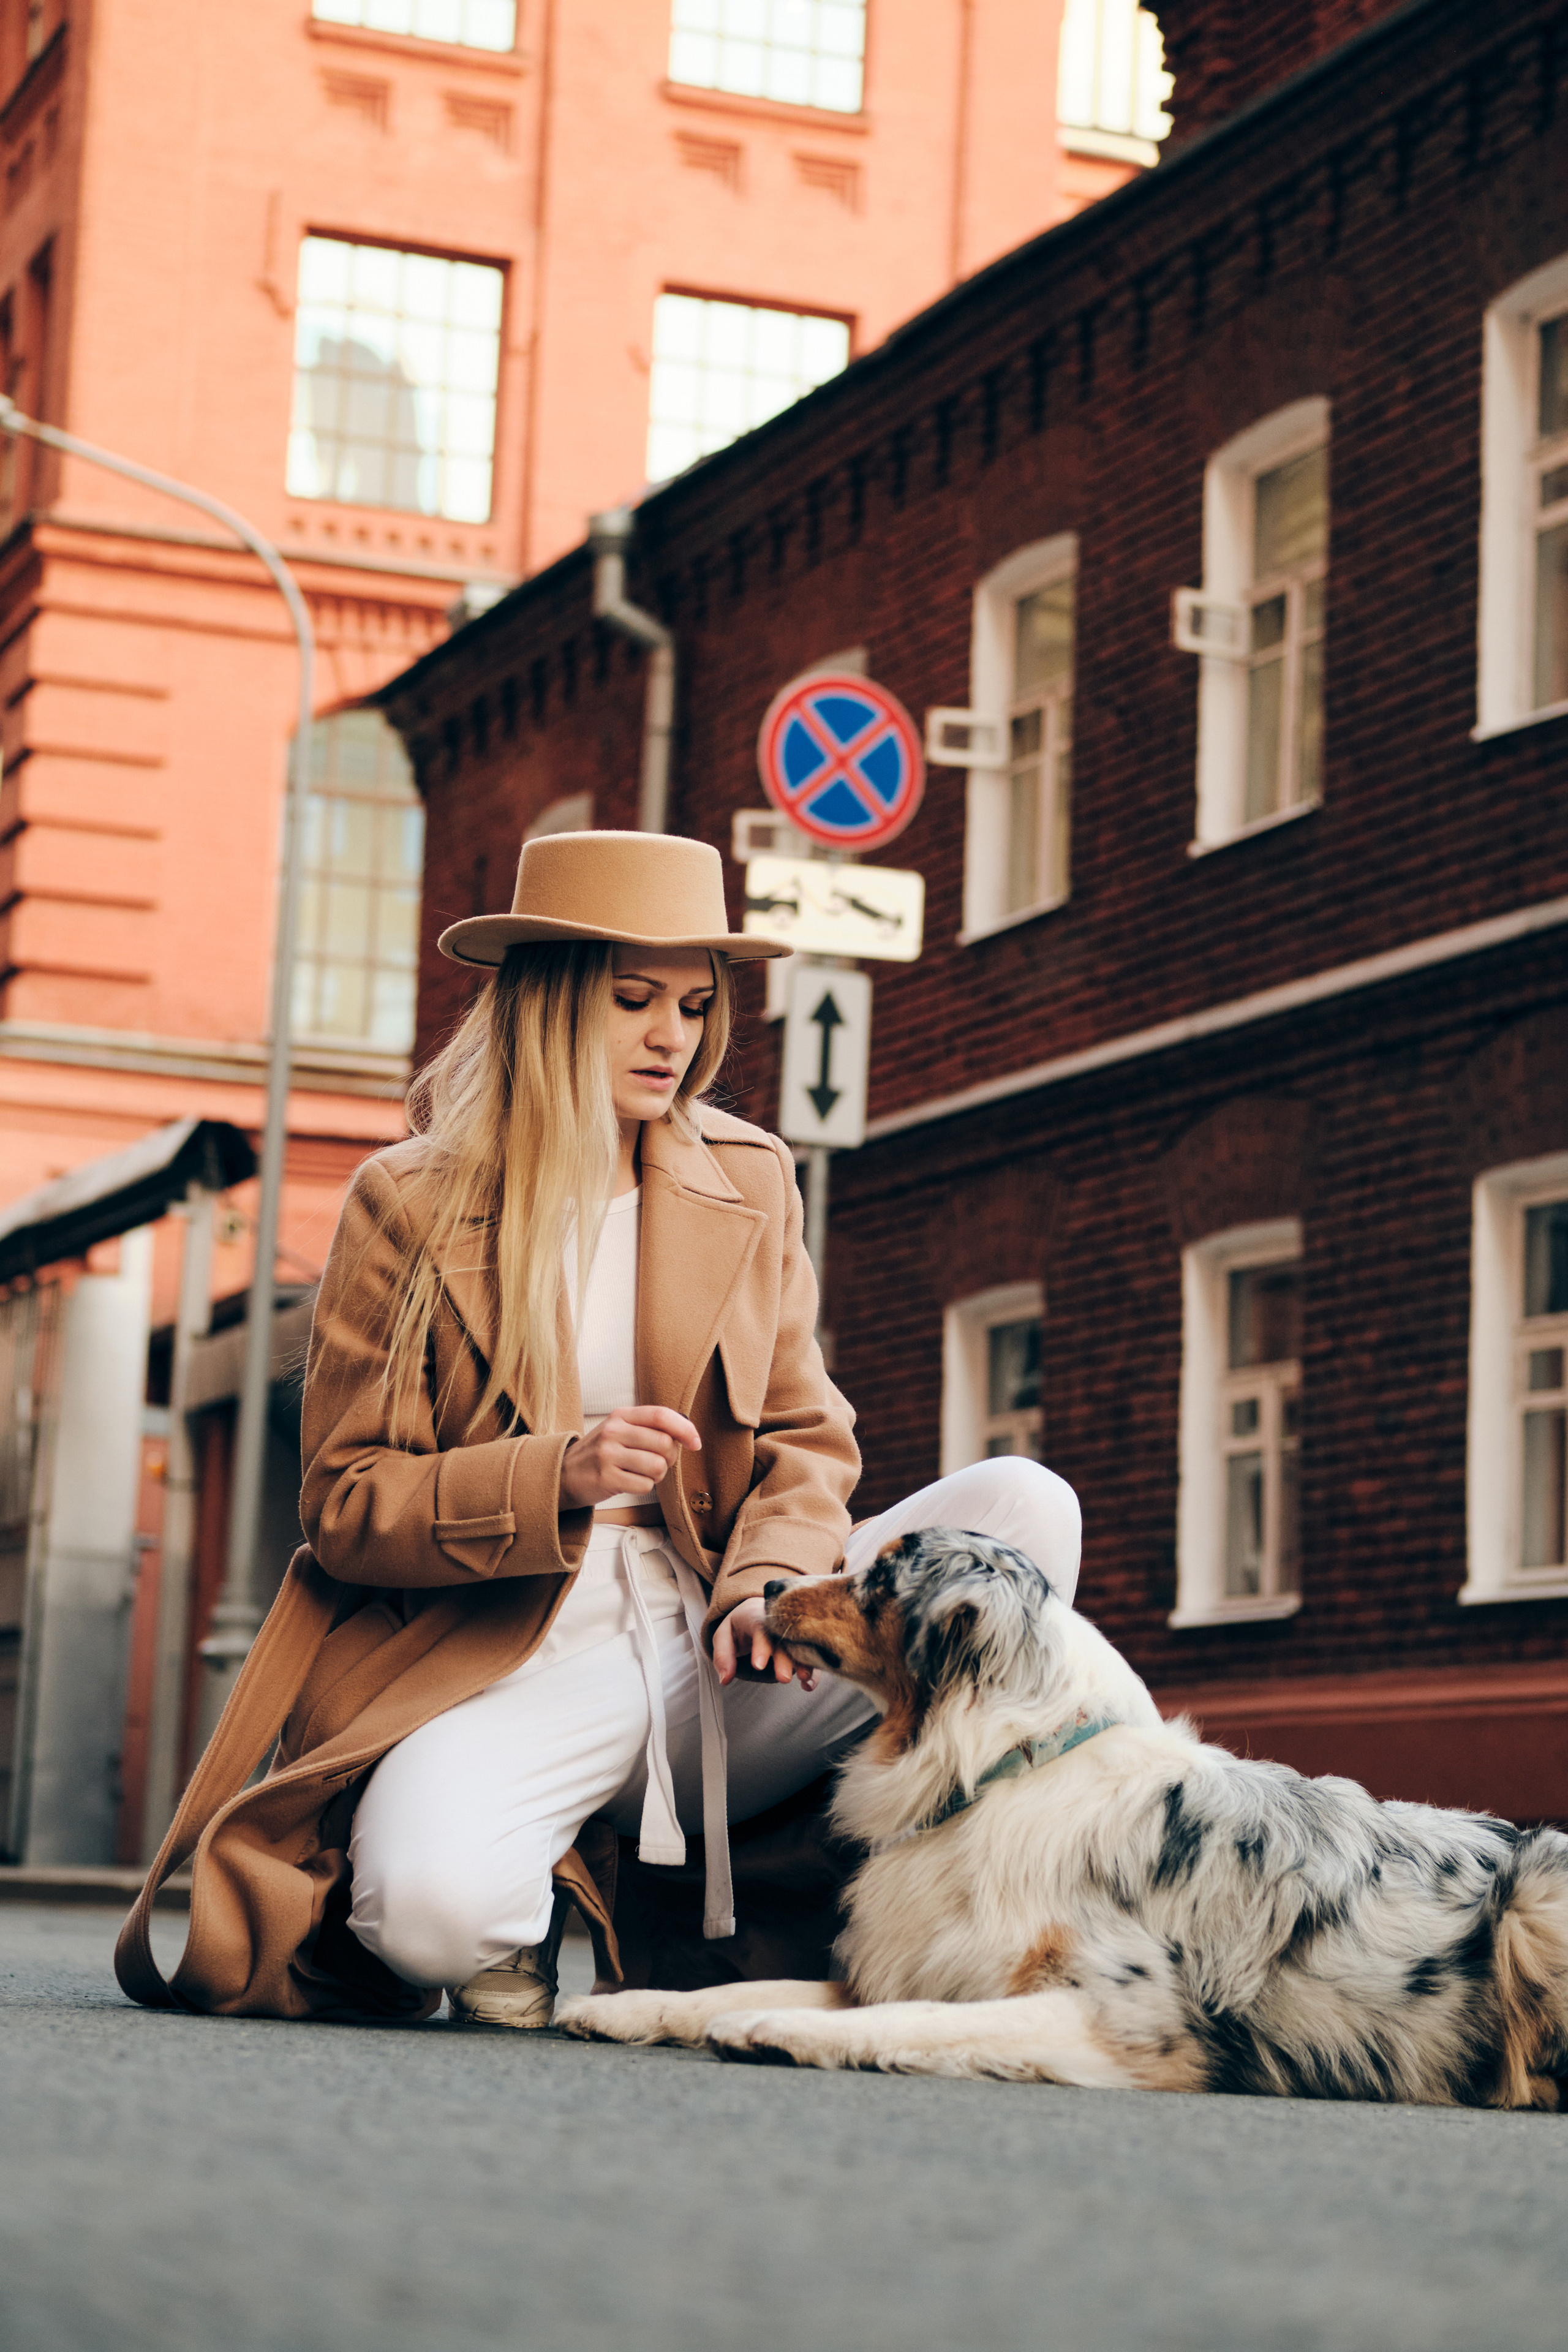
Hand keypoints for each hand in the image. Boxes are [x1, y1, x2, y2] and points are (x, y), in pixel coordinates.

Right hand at [559, 1407, 701, 1510]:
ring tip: (642, 1473)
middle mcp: (614, 1431)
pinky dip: (643, 1487)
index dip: (685, 1429)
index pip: (661, 1415)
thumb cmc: (600, 1453)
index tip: (695, 1443)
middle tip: (659, 1463)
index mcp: (620, 1415)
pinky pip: (644, 1485)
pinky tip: (629, 1482)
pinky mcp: (606, 1478)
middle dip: (670, 1458)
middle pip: (664, 1443)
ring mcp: (608, 1455)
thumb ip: (648, 1428)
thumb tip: (686, 1434)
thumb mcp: (619, 1430)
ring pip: (657, 1466)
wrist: (563, 1474)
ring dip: (657, 1475)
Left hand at [713, 1594, 817, 1690]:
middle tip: (783, 1678)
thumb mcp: (723, 1637)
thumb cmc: (740, 1626)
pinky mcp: (802, 1644)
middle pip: (784, 1638)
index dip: (761, 1647)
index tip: (758, 1666)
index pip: (759, 1629)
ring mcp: (792, 1632)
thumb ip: (723, 1657)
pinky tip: (808, 1684)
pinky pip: (811, 1655)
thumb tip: (725, 1680)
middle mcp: (777, 1623)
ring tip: (804, 1679)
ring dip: (805, 1663)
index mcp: (755, 1617)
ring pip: (801, 1645)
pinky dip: (813, 1670)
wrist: (758, 1611)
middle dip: (785, 1658)